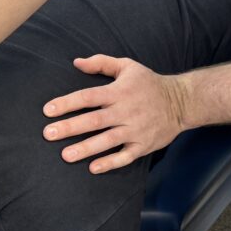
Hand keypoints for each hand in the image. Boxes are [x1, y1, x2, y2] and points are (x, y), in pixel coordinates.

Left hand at [43, 55, 188, 172]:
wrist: (182, 102)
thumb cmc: (149, 83)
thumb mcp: (127, 66)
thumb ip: (101, 63)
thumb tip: (76, 62)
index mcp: (119, 91)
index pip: (88, 96)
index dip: (67, 103)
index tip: (48, 110)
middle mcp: (126, 111)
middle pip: (94, 120)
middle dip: (70, 127)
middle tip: (48, 134)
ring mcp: (135, 130)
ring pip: (107, 141)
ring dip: (85, 148)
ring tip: (65, 155)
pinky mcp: (143, 145)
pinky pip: (125, 156)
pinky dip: (110, 163)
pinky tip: (93, 168)